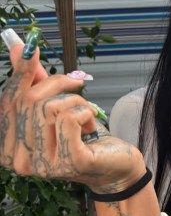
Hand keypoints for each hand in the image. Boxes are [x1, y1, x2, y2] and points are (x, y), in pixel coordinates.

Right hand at [0, 39, 145, 193]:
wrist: (115, 167)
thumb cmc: (84, 138)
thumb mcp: (57, 108)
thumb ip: (35, 83)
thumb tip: (19, 49)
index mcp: (9, 148)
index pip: (8, 102)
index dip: (21, 73)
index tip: (29, 48)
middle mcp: (19, 160)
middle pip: (30, 101)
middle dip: (58, 84)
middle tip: (76, 83)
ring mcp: (43, 165)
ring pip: (51, 107)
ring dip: (76, 101)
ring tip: (86, 114)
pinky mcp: (69, 162)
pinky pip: (70, 118)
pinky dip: (85, 113)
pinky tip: (90, 126)